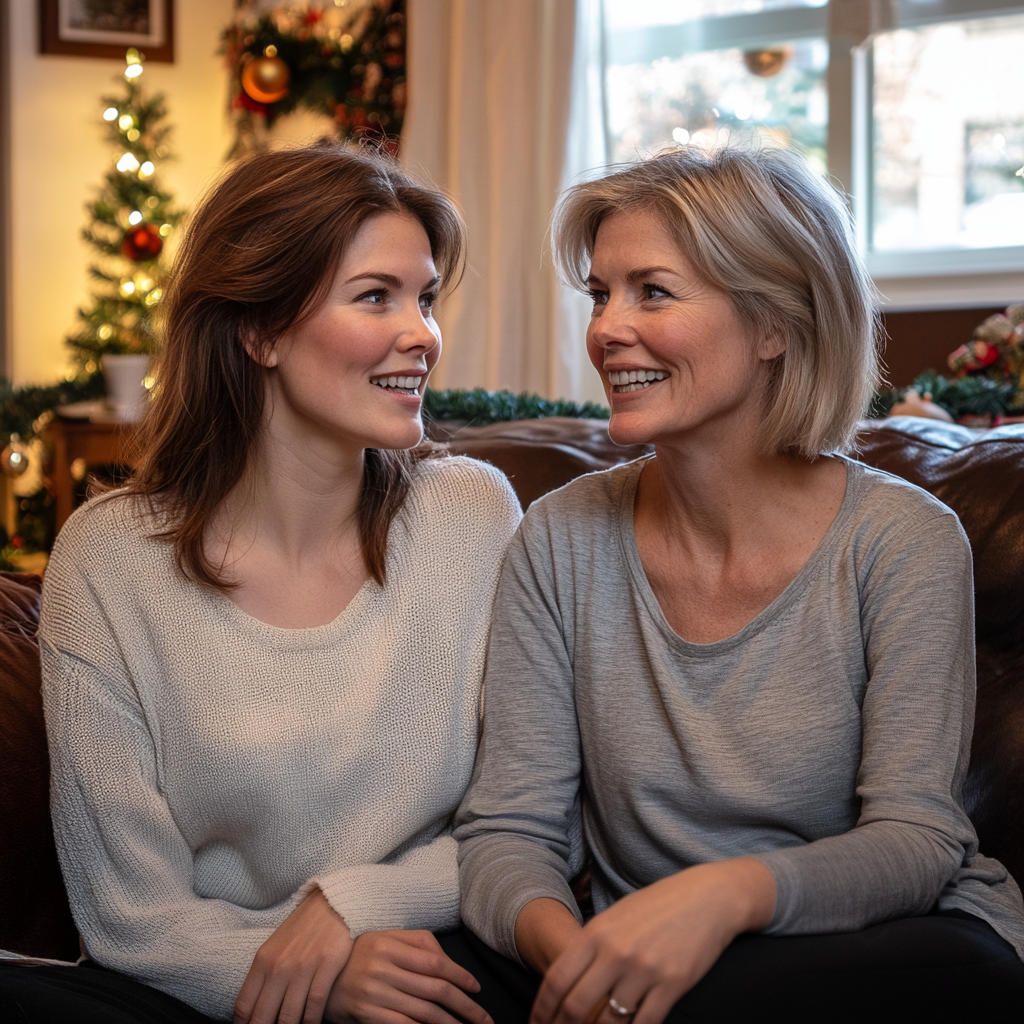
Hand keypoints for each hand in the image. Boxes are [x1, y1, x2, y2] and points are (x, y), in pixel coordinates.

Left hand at [235, 887, 353, 1023]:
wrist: (333, 902)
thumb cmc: (304, 928)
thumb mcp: (276, 947)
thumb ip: (265, 976)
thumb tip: (256, 1008)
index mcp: (263, 961)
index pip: (244, 1006)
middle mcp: (279, 966)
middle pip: (263, 1017)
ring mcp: (303, 967)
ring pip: (288, 1016)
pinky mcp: (326, 966)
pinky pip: (314, 1005)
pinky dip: (310, 1022)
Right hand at [326, 930, 492, 1023]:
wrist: (319, 977)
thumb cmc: (360, 955)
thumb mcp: (385, 938)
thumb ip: (418, 942)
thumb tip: (449, 962)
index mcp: (388, 943)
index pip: (435, 961)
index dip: (460, 976)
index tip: (477, 988)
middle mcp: (381, 967)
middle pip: (434, 989)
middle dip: (465, 1006)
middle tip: (484, 1019)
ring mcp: (373, 993)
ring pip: (423, 1012)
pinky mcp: (366, 1015)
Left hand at [528, 858, 775, 1023]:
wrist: (707, 898)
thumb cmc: (659, 906)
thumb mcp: (617, 916)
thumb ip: (592, 944)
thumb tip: (569, 978)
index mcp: (597, 932)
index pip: (556, 979)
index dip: (542, 1009)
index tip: (536, 1023)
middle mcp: (616, 952)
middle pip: (576, 1006)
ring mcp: (644, 970)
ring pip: (609, 1022)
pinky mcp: (672, 985)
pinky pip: (644, 1023)